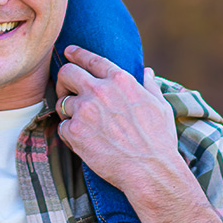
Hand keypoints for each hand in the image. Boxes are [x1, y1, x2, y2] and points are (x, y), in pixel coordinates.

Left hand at [56, 48, 179, 192]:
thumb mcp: (160, 107)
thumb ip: (149, 86)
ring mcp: (84, 110)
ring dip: (68, 112)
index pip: (91, 59)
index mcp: (120, 80)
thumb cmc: (159, 141)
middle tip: (66, 91)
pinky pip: (62, 127)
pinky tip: (82, 142)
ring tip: (80, 124)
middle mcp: (99, 90)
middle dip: (64, 81)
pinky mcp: (74, 132)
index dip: (77, 53)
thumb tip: (147, 72)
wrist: (151, 171)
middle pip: (66, 73)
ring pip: (62, 103)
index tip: (69, 52)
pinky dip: (69, 134)